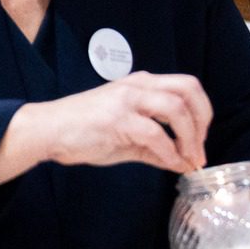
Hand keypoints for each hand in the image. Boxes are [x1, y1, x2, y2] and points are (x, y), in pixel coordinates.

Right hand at [24, 72, 212, 173]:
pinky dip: (169, 152)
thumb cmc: (84, 132)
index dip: (202, 113)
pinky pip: (155, 134)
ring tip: (189, 159)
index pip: (187, 86)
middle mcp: (138, 85)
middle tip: (200, 148)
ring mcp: (127, 100)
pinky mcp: (117, 118)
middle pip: (188, 89)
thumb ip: (157, 148)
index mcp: (143, 84)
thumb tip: (183, 163)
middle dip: (203, 121)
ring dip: (190, 138)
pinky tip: (171, 164)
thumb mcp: (128, 139)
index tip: (201, 140)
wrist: (47, 131)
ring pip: (176, 108)